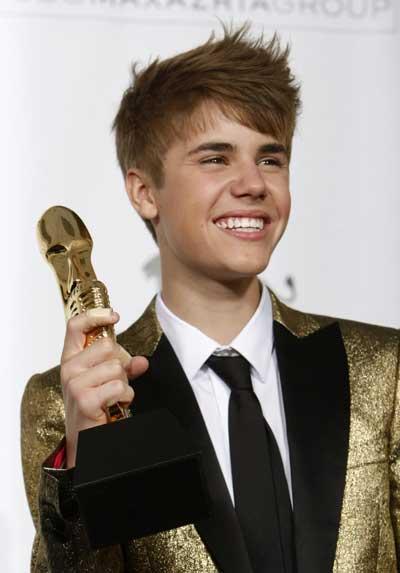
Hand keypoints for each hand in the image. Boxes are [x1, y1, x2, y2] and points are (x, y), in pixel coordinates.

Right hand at [60, 308, 148, 467]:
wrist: (86, 440)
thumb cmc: (94, 406)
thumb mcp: (107, 380)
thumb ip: (124, 367)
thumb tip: (142, 362)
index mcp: (71, 358)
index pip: (75, 326)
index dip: (96, 315)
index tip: (114, 316)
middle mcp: (69, 368)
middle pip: (107, 346)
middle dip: (121, 363)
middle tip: (115, 380)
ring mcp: (75, 384)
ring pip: (116, 367)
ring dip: (124, 383)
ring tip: (113, 395)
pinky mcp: (85, 400)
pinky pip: (119, 386)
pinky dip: (125, 397)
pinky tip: (115, 405)